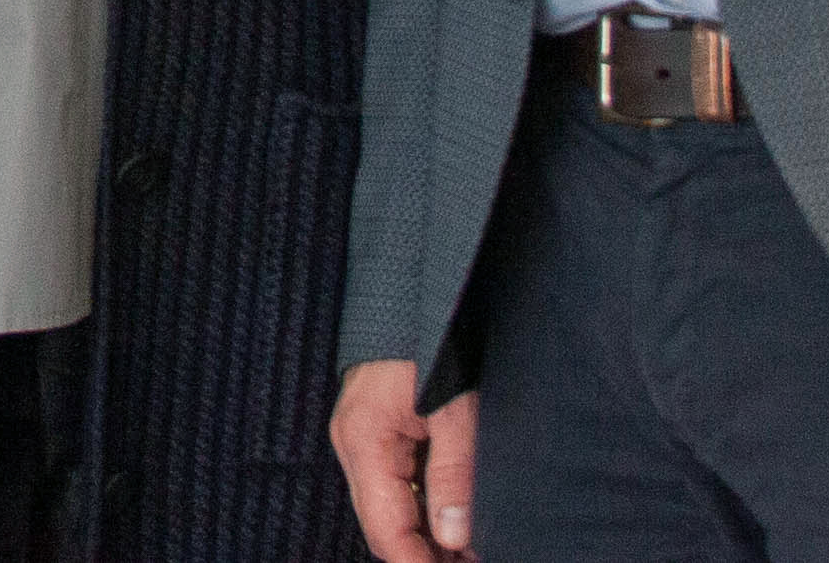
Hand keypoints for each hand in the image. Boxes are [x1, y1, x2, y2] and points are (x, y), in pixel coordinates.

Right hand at [331, 359, 477, 559]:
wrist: (414, 292)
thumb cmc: (433, 342)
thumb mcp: (456, 410)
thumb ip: (453, 474)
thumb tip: (455, 537)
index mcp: (363, 441)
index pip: (385, 529)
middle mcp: (354, 444)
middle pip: (384, 523)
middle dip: (426, 555)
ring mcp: (362, 438)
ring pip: (391, 507)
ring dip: (429, 535)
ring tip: (475, 550)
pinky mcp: (378, 430)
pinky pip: (397, 484)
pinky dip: (426, 509)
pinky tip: (459, 520)